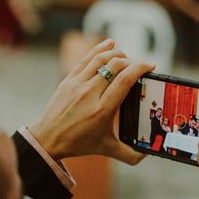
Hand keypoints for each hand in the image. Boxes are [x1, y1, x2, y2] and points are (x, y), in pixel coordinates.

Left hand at [29, 39, 154, 164]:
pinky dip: (100, 49)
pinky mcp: (68, 79)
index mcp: (102, 110)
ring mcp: (77, 84)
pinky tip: (110, 43)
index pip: (125, 80)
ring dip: (117, 53)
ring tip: (126, 58)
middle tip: (138, 67)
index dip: (140, 68)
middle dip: (131, 61)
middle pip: (115, 65)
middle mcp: (90, 94)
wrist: (48, 139)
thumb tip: (147, 155)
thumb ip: (129, 154)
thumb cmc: (78, 144)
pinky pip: (86, 59)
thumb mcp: (106, 149)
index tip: (150, 66)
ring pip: (101, 58)